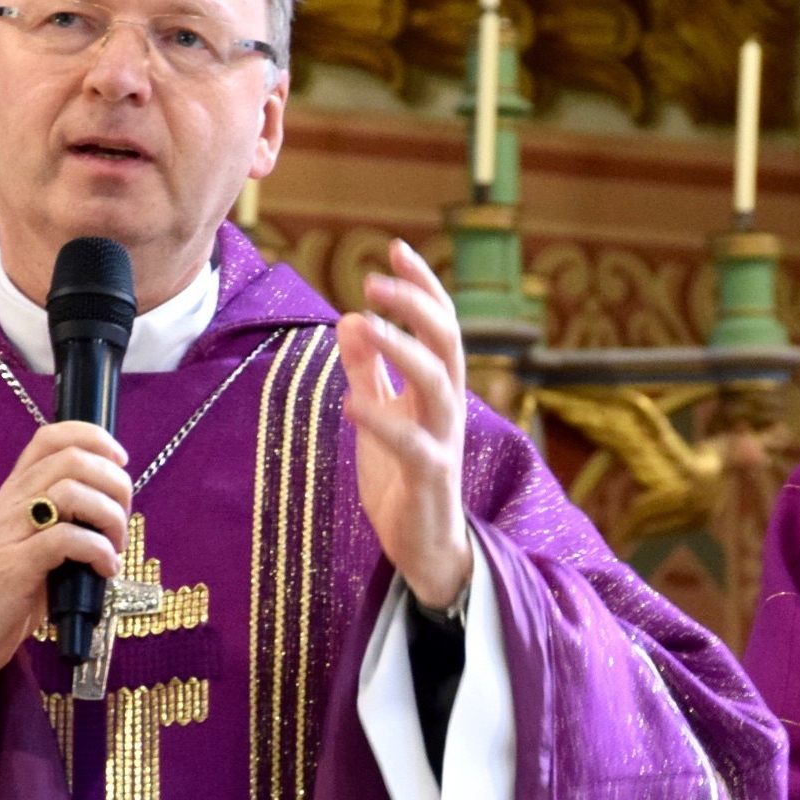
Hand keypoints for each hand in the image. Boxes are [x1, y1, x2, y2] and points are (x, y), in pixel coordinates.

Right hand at [0, 421, 130, 686]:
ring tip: (114, 548)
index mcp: (16, 491)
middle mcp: (10, 503)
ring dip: (110, 518)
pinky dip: (99, 551)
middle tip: (122, 519)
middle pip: (72, 460)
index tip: (120, 460)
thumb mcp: (35, 540)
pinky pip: (66, 539)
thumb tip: (115, 504)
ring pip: (72, 493)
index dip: (94, 437)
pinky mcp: (13, 566)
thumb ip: (65, 516)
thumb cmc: (11, 589)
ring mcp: (8, 532)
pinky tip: (105, 569)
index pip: (50, 437)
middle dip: (114, 484)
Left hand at [337, 238, 472, 611]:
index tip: (395, 248)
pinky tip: (350, 402)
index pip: (440, 325)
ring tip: (364, 319)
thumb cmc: (402, 481)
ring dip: (403, 347)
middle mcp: (448, 408)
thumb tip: (350, 320)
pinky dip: (382, 420)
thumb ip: (368, 373)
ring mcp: (444, 442)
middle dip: (417, 305)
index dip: (422, 286)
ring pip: (438, 383)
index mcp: (436, 389)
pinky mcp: (432, 479)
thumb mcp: (378, 416)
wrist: (424, 550)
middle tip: (376, 280)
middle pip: (447, 342)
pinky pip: (413, 444)